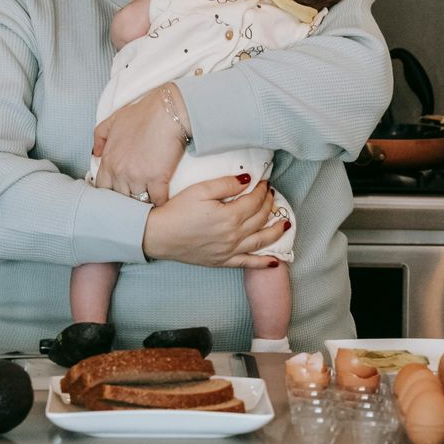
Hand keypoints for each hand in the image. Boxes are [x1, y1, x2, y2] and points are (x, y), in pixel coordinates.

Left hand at [93, 83, 189, 205]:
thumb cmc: (143, 114)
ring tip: (150, 204)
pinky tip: (164, 202)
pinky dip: (161, 202)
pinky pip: (157, 200)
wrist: (167, 111)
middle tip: (135, 201)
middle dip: (127, 200)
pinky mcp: (157, 179)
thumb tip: (96, 153)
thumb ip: (99, 137)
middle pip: (119, 198)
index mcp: (109, 161)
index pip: (103, 188)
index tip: (120, 194)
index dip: (111, 193)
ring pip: (137, 202)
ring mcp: (138, 177)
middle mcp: (120, 172)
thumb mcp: (114, 120)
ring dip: (144, 203)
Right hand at [143, 176, 286, 267]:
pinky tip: (275, 261)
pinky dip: (263, 263)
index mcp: (229, 216)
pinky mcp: (222, 261)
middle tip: (271, 195)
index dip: (262, 190)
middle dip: (269, 204)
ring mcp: (229, 251)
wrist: (157, 236)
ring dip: (276, 231)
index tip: (264, 182)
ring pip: (261, 241)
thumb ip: (226, 184)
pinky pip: (248, 263)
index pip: (254, 201)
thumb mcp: (200, 190)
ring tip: (286, 223)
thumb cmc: (176, 211)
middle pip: (260, 218)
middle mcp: (234, 235)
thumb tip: (248, 180)